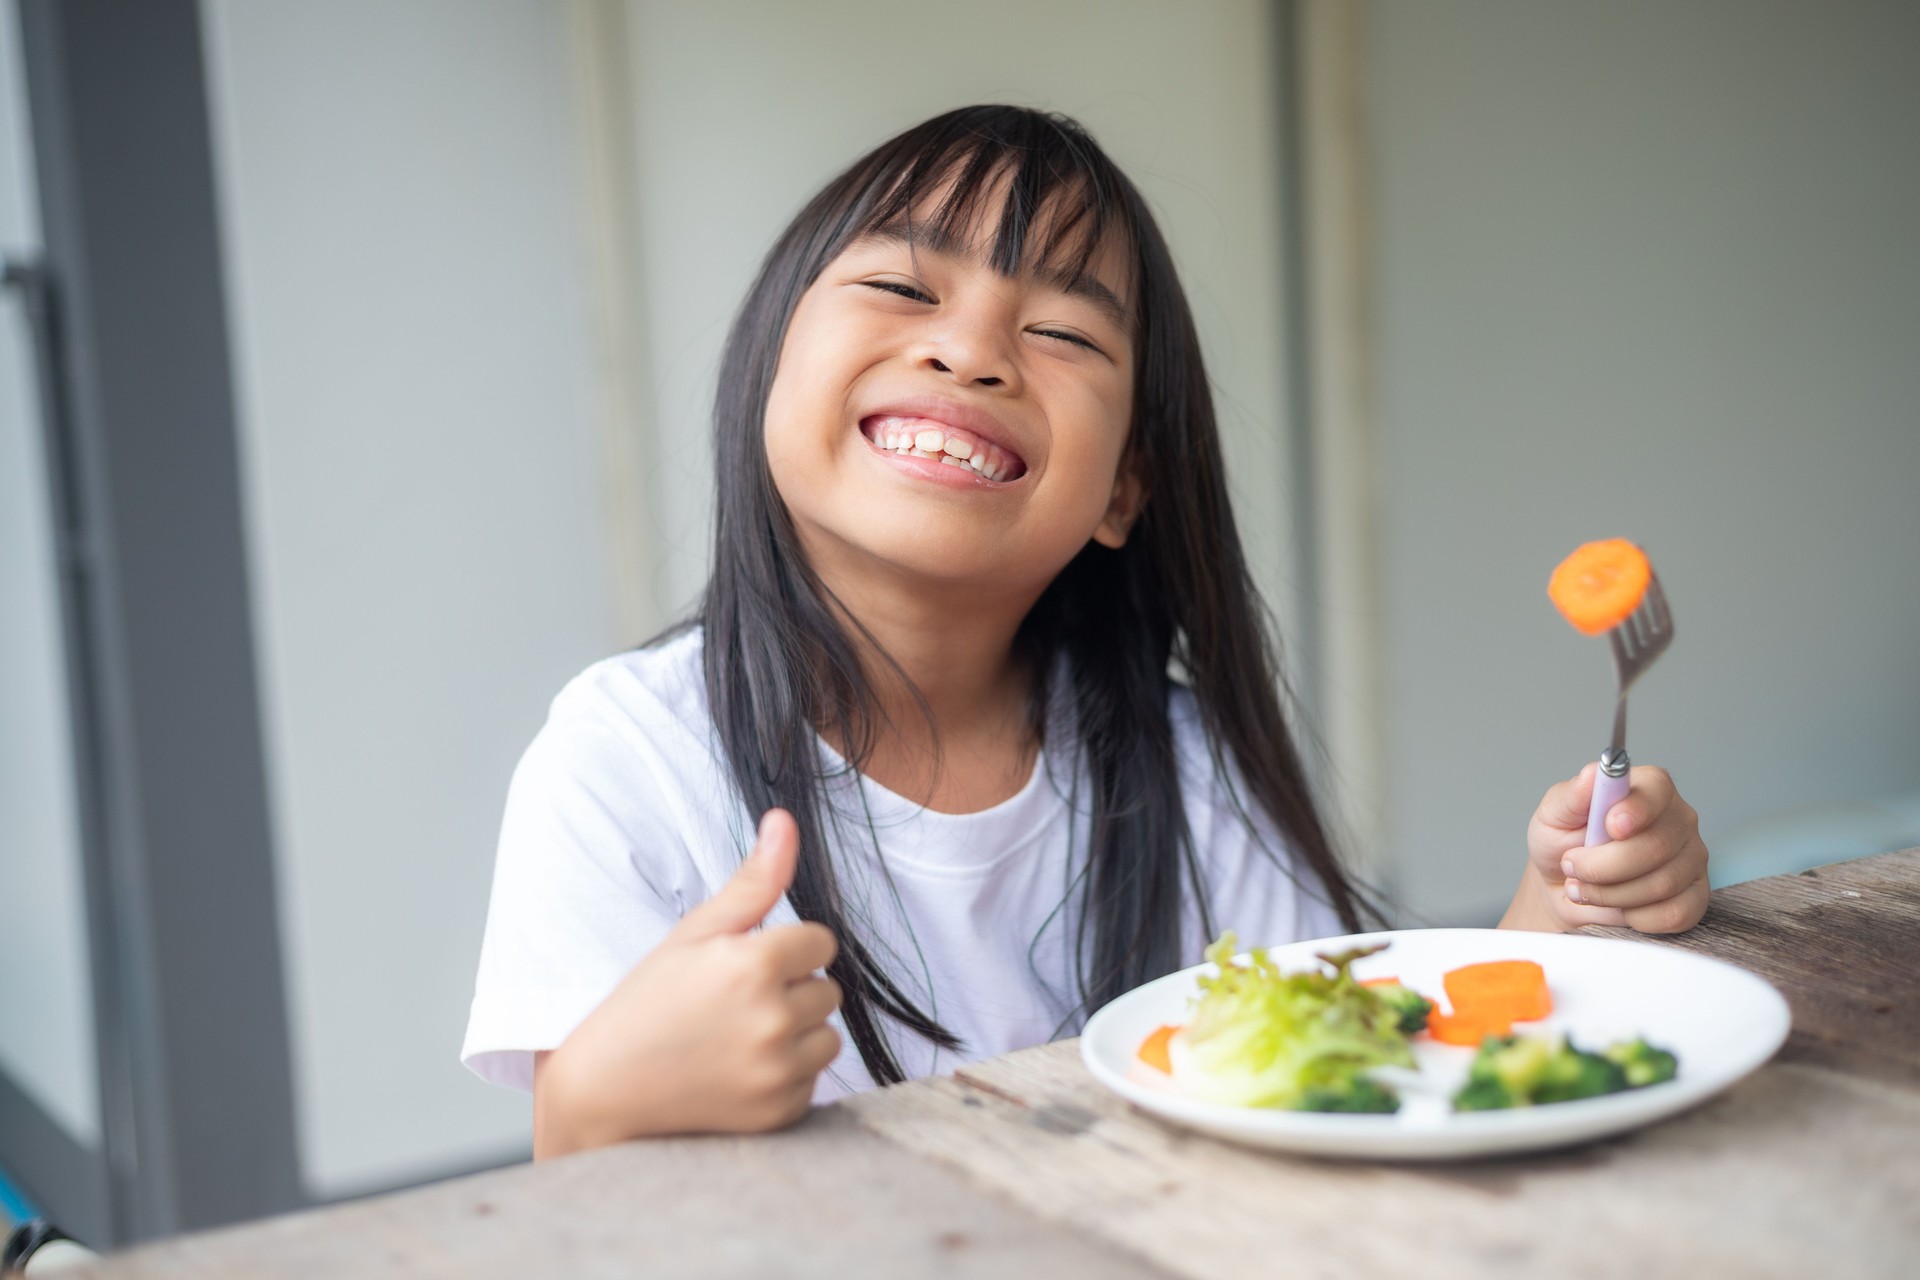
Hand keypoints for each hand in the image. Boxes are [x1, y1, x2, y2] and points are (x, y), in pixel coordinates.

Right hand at [533, 809, 841, 1156]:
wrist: (605, 1091)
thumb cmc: (647, 1003)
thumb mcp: (694, 933)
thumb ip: (753, 880)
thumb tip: (785, 819)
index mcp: (753, 964)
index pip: (820, 942)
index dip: (785, 950)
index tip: (746, 965)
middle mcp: (772, 1019)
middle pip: (827, 989)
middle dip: (790, 991)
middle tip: (731, 1005)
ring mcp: (777, 1071)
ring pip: (827, 1036)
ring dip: (796, 1034)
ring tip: (737, 1038)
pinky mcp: (779, 1113)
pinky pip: (812, 1080)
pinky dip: (785, 1076)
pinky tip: (737, 1073)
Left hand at [1502, 763, 1708, 934]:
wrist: (1564, 887)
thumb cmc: (1561, 844)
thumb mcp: (1553, 815)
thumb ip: (1572, 796)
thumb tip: (1594, 773)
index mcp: (1647, 788)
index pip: (1656, 789)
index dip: (1634, 809)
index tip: (1610, 826)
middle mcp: (1678, 820)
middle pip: (1656, 846)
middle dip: (1602, 866)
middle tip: (1573, 866)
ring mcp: (1692, 859)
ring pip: (1661, 884)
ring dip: (1610, 893)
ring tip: (1585, 886)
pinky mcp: (1694, 897)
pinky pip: (1674, 914)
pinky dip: (1635, 917)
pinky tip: (1617, 906)